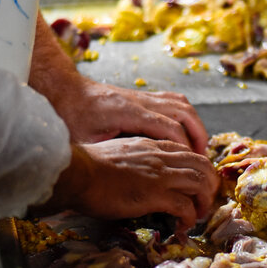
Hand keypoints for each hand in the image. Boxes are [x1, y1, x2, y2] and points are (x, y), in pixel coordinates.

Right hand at [46, 139, 219, 230]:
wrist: (77, 173)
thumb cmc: (89, 167)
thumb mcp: (121, 154)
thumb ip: (138, 161)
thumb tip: (143, 175)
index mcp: (153, 146)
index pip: (189, 152)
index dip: (199, 169)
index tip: (196, 184)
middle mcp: (162, 157)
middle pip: (202, 165)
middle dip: (210, 184)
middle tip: (205, 200)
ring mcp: (160, 175)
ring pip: (200, 183)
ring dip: (204, 201)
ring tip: (197, 215)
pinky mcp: (155, 195)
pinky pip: (184, 206)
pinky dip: (188, 217)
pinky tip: (182, 226)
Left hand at [56, 81, 208, 152]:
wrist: (64, 90)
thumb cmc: (71, 117)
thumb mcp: (84, 141)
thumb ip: (107, 156)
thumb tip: (124, 177)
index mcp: (129, 112)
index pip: (170, 127)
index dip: (185, 146)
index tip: (191, 165)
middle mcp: (141, 101)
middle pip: (184, 112)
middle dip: (198, 135)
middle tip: (202, 159)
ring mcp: (143, 96)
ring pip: (183, 104)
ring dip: (195, 125)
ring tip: (198, 148)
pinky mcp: (143, 97)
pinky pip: (175, 102)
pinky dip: (186, 117)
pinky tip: (185, 134)